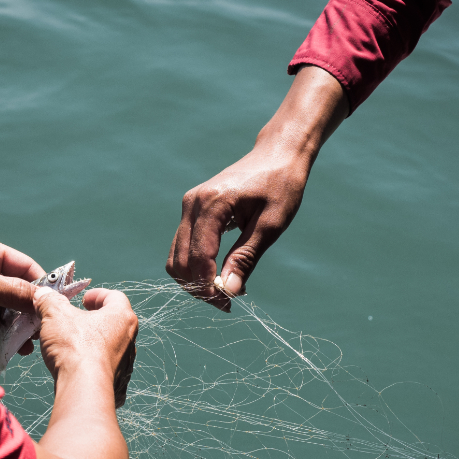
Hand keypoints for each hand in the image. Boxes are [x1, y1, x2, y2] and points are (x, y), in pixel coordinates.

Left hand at [0, 234, 48, 340]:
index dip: (41, 284)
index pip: (24, 265)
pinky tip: (7, 348)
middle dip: (26, 311)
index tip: (56, 305)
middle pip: (12, 290)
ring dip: (12, 326)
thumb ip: (15, 292)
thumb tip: (44, 300)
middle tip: (41, 331)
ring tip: (26, 345)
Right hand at [38, 282, 136, 407]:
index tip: (83, 299)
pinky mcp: (119, 381)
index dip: (97, 295)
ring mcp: (126, 361)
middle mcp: (129, 338)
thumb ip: (49, 301)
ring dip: (95, 342)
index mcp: (121, 316)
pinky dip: (94, 363)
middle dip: (95, 319)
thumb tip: (43, 295)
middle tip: (77, 320)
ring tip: (74, 344)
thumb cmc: (75, 348)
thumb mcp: (55, 315)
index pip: (115, 296)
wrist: (84, 388)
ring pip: (111, 345)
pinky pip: (107, 367)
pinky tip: (77, 365)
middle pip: (114, 321)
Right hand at [168, 69, 344, 300]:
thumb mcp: (271, 225)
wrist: (278, 154)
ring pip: (177, 256)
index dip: (208, 286)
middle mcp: (193, 204)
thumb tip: (230, 291)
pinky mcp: (193, 209)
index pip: (197, 257)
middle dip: (199, 287)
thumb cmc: (281, 185)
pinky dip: (197, 265)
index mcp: (212, 204)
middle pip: (179, 260)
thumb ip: (246, 257)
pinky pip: (184, 245)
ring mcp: (190, 205)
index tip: (228, 304)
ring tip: (225, 291)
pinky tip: (221, 273)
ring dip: (195, 279)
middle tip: (227, 302)